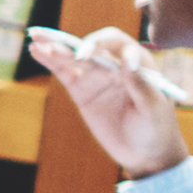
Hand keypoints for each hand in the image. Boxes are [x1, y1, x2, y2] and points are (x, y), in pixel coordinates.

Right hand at [28, 26, 189, 177]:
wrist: (146, 153)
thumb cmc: (157, 128)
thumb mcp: (153, 108)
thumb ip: (140, 84)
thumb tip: (126, 60)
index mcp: (138, 62)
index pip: (117, 44)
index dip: (100, 45)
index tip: (89, 57)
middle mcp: (116, 65)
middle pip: (91, 45)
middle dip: (72, 42)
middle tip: (55, 44)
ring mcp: (97, 78)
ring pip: (74, 57)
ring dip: (55, 47)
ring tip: (35, 39)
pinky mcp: (82, 91)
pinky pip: (65, 73)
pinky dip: (50, 61)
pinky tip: (36, 50)